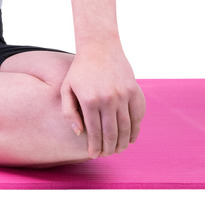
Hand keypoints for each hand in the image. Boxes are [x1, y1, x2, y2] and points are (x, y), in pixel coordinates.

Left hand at [61, 42, 145, 158]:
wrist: (101, 48)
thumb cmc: (80, 70)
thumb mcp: (66, 88)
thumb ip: (69, 112)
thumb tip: (79, 133)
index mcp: (89, 100)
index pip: (94, 131)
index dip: (94, 146)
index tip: (93, 154)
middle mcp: (108, 99)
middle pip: (111, 133)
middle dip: (109, 148)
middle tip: (106, 154)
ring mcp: (124, 96)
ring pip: (126, 127)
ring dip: (122, 142)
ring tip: (117, 149)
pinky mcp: (135, 92)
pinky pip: (138, 116)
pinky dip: (135, 130)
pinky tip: (130, 138)